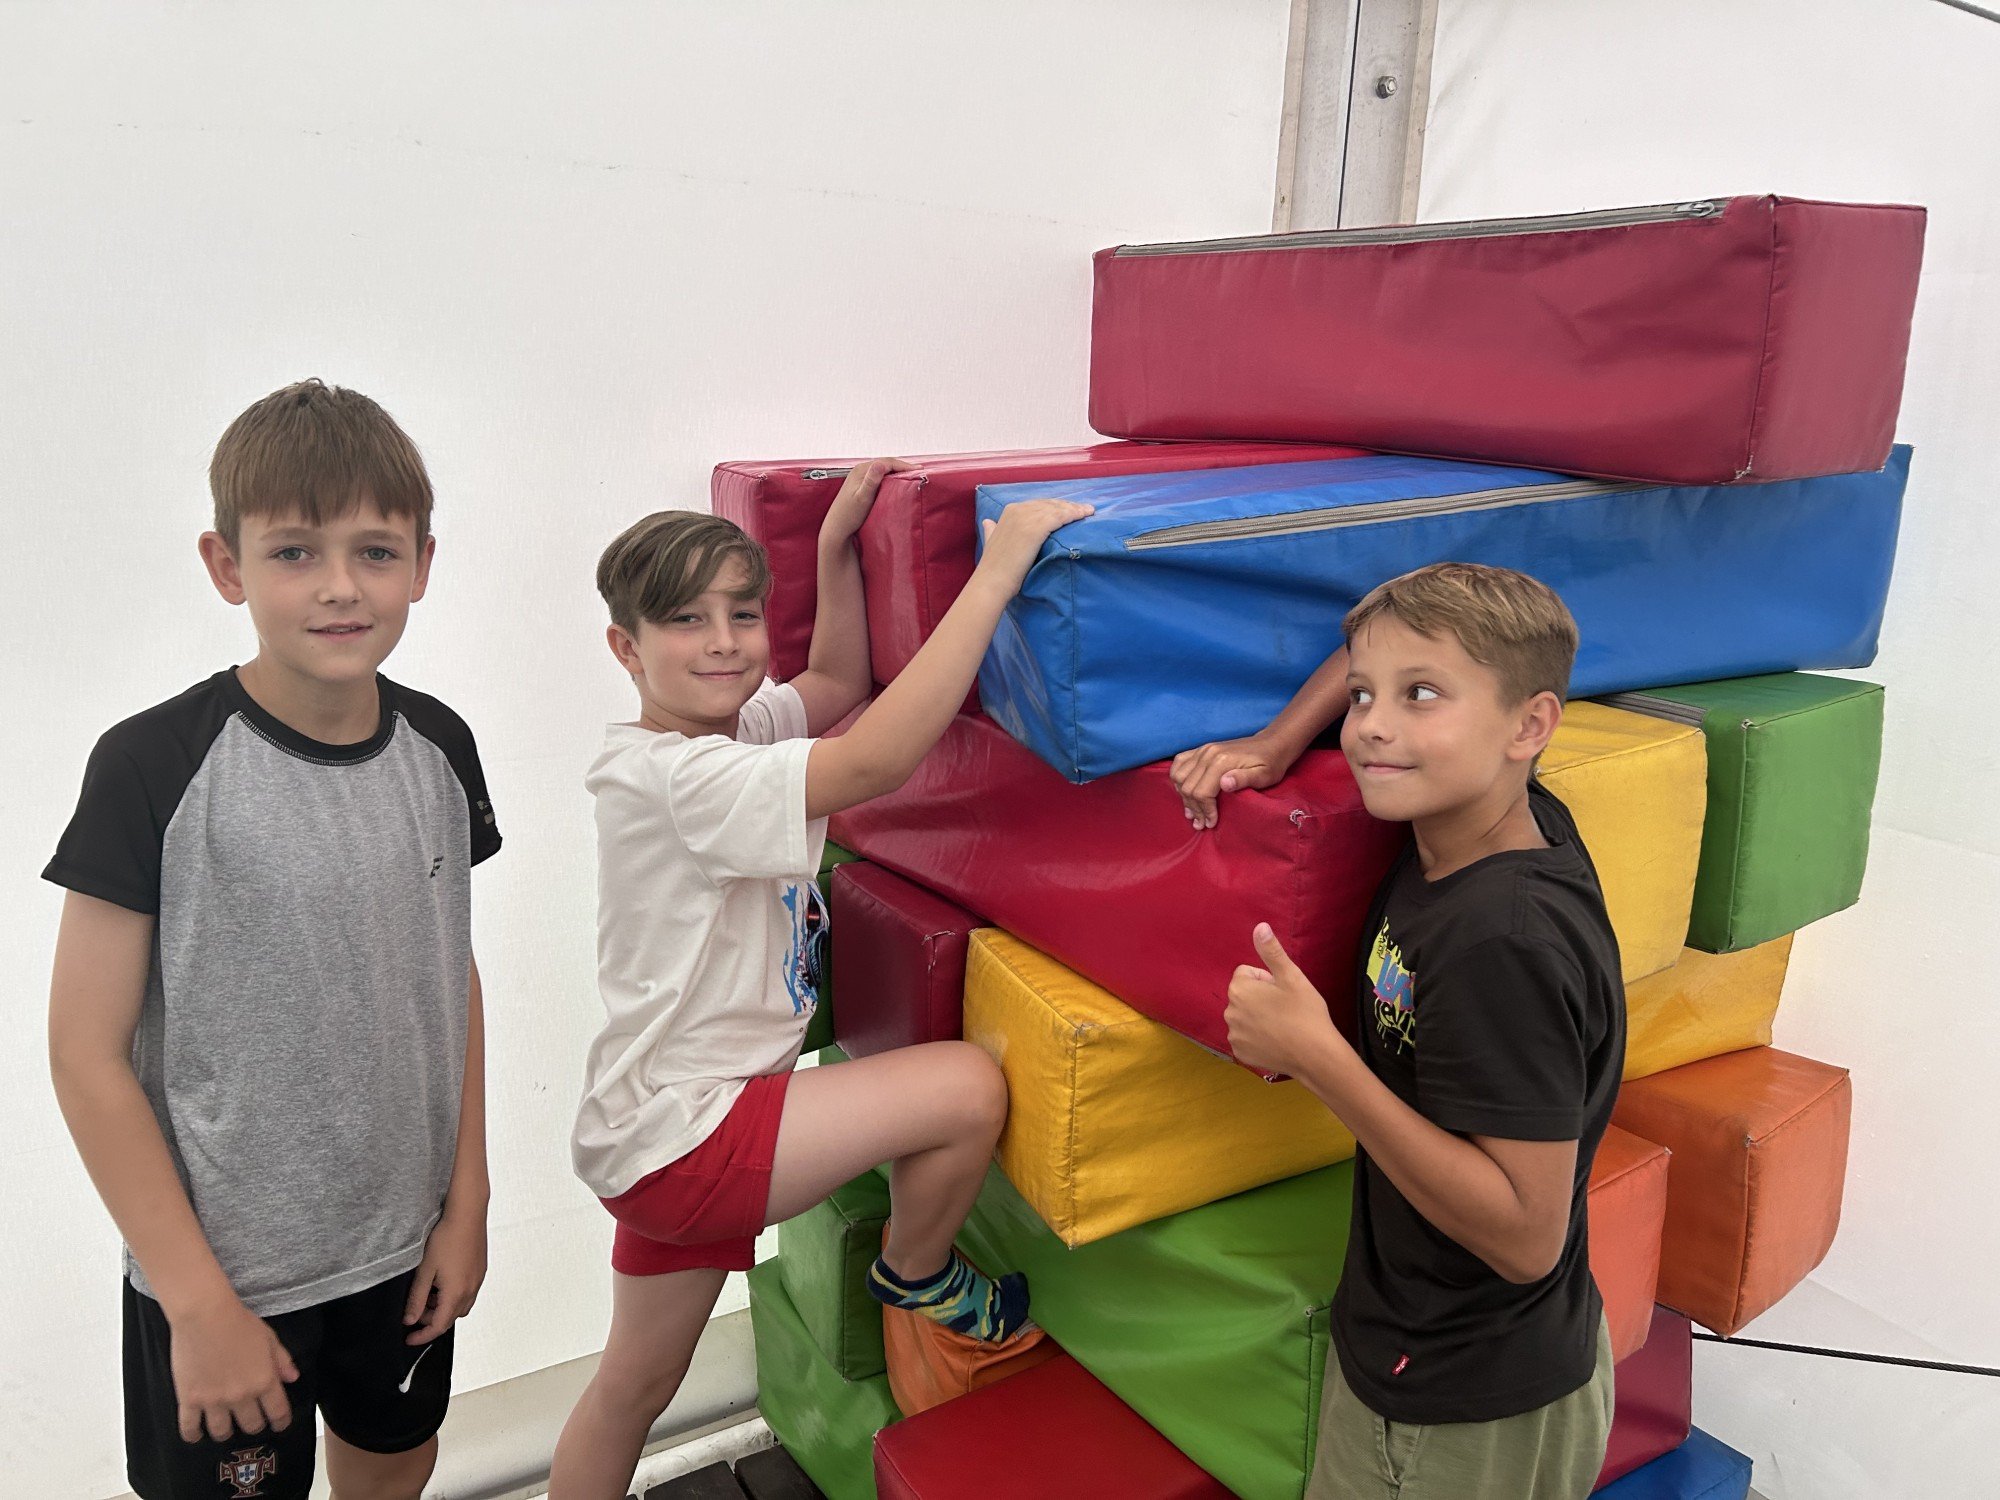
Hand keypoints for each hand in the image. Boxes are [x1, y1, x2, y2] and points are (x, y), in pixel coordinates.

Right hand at [169, 1294, 297, 1442]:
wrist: (205, 1315)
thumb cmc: (238, 1322)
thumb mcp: (269, 1338)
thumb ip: (282, 1361)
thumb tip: (293, 1378)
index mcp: (264, 1381)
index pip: (278, 1412)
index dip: (281, 1422)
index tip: (280, 1424)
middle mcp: (241, 1396)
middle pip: (251, 1425)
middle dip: (254, 1425)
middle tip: (252, 1422)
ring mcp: (214, 1400)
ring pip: (222, 1432)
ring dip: (226, 1433)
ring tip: (225, 1429)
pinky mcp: (189, 1399)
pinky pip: (189, 1428)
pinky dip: (193, 1435)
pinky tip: (196, 1435)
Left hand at [404, 1203, 486, 1345]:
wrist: (467, 1214)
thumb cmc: (446, 1237)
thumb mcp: (424, 1270)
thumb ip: (416, 1298)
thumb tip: (410, 1319)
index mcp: (456, 1293)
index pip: (438, 1326)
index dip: (422, 1336)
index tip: (409, 1339)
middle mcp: (471, 1290)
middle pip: (450, 1318)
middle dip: (431, 1320)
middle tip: (414, 1311)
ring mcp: (478, 1279)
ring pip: (460, 1306)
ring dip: (443, 1307)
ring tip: (427, 1293)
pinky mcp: (480, 1270)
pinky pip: (467, 1292)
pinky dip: (453, 1295)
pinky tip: (441, 1280)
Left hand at [821, 458, 916, 544]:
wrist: (837, 528)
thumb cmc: (849, 516)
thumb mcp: (862, 497)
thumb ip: (871, 480)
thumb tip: (879, 463)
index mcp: (861, 470)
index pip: (887, 462)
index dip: (904, 465)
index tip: (918, 470)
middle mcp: (860, 471)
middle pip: (885, 464)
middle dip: (902, 467)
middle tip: (918, 472)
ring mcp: (860, 478)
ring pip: (883, 471)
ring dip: (897, 472)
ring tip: (911, 477)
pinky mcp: (861, 486)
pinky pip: (880, 478)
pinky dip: (891, 479)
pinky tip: (897, 485)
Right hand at [975, 498, 1095, 595]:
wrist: (992, 581)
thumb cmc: (994, 567)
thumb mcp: (990, 541)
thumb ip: (991, 530)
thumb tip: (988, 522)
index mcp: (1010, 511)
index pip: (1039, 504)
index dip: (1055, 506)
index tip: (1069, 509)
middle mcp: (1018, 510)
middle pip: (1050, 504)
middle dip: (1068, 505)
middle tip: (1084, 509)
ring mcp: (1027, 518)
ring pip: (1058, 509)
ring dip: (1075, 509)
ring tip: (1089, 512)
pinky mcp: (1037, 528)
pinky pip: (1060, 517)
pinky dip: (1074, 515)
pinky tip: (1084, 516)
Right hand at [1171, 733, 1294, 830]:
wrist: (1271, 744)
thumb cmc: (1270, 763)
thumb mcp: (1264, 775)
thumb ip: (1244, 779)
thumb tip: (1224, 784)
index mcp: (1222, 761)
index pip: (1202, 792)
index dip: (1205, 811)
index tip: (1212, 823)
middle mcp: (1208, 754)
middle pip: (1188, 787)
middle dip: (1194, 808)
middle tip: (1201, 824)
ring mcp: (1203, 750)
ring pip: (1179, 776)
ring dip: (1183, 796)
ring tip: (1192, 812)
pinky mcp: (1201, 749)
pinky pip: (1179, 764)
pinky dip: (1177, 779)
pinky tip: (1184, 791)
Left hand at [1226, 923, 1343, 1078]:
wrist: (1315, 1055)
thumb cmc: (1305, 1012)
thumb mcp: (1291, 977)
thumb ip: (1271, 951)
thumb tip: (1259, 926)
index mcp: (1239, 989)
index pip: (1247, 973)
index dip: (1267, 980)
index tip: (1284, 992)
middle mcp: (1229, 1012)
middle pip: (1244, 995)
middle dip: (1261, 998)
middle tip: (1285, 1009)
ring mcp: (1233, 1035)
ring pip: (1245, 1016)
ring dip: (1258, 1017)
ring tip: (1283, 1026)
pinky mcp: (1240, 1053)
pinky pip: (1245, 1038)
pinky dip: (1257, 1038)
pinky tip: (1276, 1042)